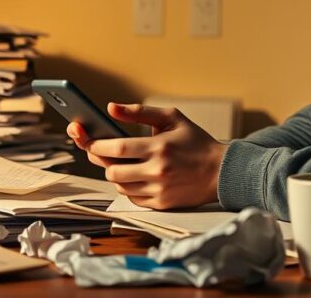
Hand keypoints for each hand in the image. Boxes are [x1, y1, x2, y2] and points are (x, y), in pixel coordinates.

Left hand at [66, 103, 226, 209]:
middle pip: (113, 171)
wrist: (220, 171)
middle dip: (102, 161)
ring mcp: (159, 190)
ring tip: (121, 163)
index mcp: (159, 147)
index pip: (117, 149)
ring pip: (120, 186)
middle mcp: (158, 171)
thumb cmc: (196, 142)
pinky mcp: (161, 204)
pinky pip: (132, 198)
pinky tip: (135, 176)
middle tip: (101, 152)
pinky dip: (128, 187)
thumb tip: (111, 108)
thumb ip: (139, 112)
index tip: (89, 141)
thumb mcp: (172, 118)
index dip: (97, 145)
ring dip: (115, 174)